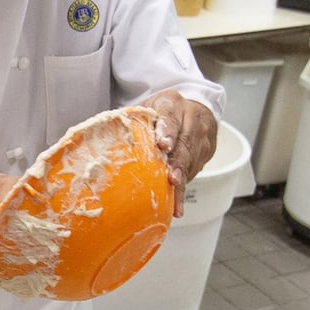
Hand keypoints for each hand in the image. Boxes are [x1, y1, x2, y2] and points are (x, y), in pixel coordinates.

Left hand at [139, 92, 217, 217]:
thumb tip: (104, 136)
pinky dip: (183, 189)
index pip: (171, 116)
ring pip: (192, 161)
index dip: (167, 131)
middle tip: (171, 178)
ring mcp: (202, 138)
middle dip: (178, 162)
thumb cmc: (161, 113)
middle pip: (186, 143)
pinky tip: (176, 205)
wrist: (192, 111)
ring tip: (174, 199)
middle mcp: (192, 119)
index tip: (163, 145)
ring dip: (182, 180)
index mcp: (172, 104)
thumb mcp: (147, 109)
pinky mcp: (205, 154)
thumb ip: (133, 120)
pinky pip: (194, 172)